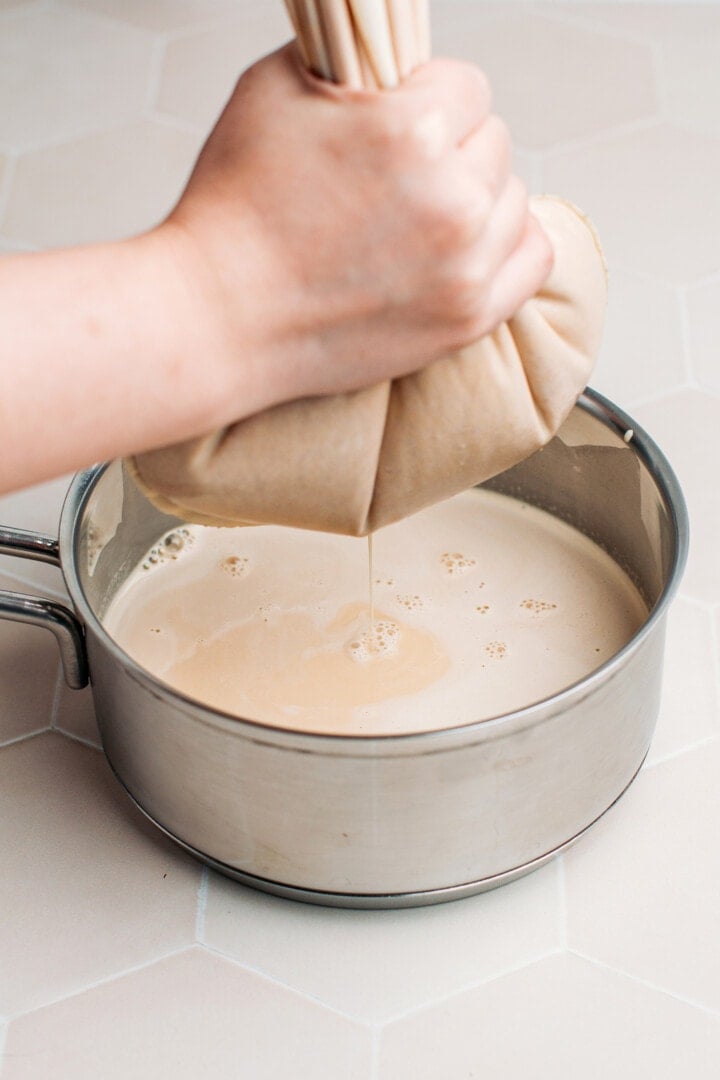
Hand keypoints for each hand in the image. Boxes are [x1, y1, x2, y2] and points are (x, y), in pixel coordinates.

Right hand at [166, 44, 552, 412]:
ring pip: (512, 199)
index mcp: (411, 130)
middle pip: (494, 141)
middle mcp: (451, 200)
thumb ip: (348, 53)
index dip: (428, 98)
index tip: (397, 124)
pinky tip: (471, 244)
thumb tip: (388, 50)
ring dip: (476, 198)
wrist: (219, 318)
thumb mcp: (273, 89)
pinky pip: (531, 260)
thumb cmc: (235, 210)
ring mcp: (464, 267)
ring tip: (420, 217)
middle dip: (452, 148)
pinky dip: (509, 244)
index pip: (467, 85)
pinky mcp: (466, 319)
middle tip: (398, 177)